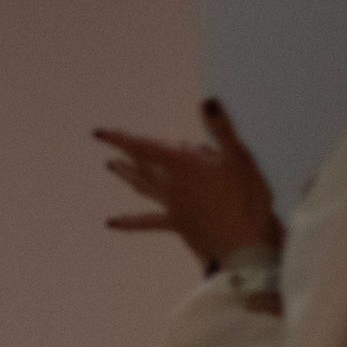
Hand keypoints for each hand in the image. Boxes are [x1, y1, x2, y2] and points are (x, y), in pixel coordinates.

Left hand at [94, 101, 280, 265]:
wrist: (246, 245)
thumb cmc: (248, 199)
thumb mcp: (240, 158)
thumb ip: (221, 129)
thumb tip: (206, 101)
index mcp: (184, 166)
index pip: (145, 147)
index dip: (121, 139)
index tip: (98, 133)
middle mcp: (172, 185)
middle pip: (143, 165)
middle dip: (125, 152)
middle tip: (107, 143)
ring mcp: (172, 206)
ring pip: (143, 187)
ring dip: (127, 175)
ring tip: (111, 166)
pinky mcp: (177, 224)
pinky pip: (148, 222)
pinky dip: (128, 222)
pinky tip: (110, 222)